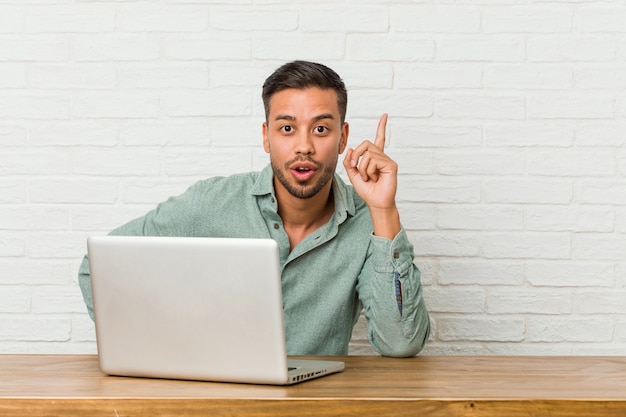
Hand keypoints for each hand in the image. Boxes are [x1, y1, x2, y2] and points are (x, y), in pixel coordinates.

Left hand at [343, 114, 400, 238]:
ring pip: (367, 154)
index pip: (379, 139)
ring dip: (362, 168)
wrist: (375, 202)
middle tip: (355, 168)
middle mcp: (382, 157)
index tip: (385, 115)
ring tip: (368, 178)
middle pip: (366, 144)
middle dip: (356, 156)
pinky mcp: (391, 165)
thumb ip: (349, 162)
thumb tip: (352, 149)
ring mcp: (387, 160)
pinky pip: (373, 161)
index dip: (381, 127)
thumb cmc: (367, 190)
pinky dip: (369, 170)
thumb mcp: (353, 175)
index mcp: (375, 158)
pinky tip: (374, 178)